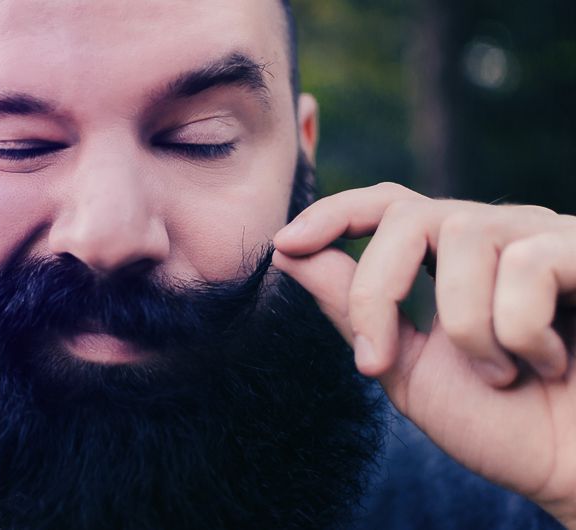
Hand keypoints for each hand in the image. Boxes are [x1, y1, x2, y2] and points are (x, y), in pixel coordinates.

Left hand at [272, 182, 575, 527]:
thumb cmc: (503, 424)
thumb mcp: (406, 366)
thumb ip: (353, 307)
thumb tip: (288, 251)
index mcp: (449, 260)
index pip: (386, 206)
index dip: (334, 213)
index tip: (285, 243)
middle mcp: (494, 236)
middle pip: (407, 214)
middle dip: (377, 290)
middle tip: (379, 362)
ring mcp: (542, 238)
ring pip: (464, 236)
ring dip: (467, 328)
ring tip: (501, 374)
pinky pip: (528, 263)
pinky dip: (521, 331)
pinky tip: (550, 363)